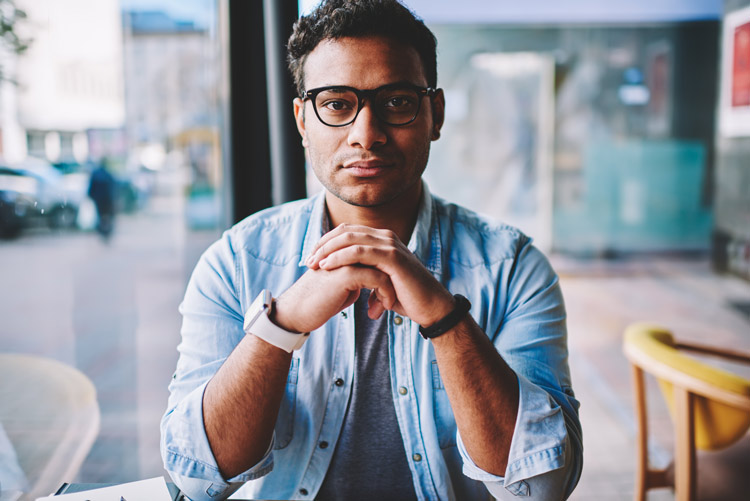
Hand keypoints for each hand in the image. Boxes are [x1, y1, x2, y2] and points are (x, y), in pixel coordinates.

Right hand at [272, 264, 397, 333]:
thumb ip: (358, 278)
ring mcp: (347, 260)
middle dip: (392, 281)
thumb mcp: (342, 286)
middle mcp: (347, 251)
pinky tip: (377, 311)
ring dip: (389, 290)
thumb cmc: (318, 302)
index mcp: (346, 252)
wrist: (296, 312)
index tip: (386, 296)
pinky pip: (378, 279)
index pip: (378, 256)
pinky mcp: (347, 273)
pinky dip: (384, 295)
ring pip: (383, 269)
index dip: (386, 275)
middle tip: (389, 302)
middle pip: (383, 260)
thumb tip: (374, 279)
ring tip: (385, 308)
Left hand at [305, 224, 453, 325]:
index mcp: (382, 240)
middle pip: (346, 232)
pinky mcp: (393, 257)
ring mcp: (390, 245)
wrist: (431, 308)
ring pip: (350, 239)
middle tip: (308, 259)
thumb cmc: (407, 298)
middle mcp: (386, 237)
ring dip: (328, 250)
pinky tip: (327, 266)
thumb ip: (365, 276)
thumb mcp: (381, 283)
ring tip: (314, 263)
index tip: (312, 257)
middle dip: (323, 244)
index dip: (327, 242)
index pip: (348, 232)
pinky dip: (340, 257)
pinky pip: (360, 252)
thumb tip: (350, 283)